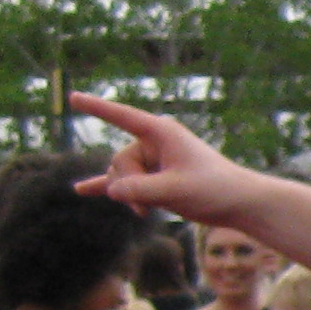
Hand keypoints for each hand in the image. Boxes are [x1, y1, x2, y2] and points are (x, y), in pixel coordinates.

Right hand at [74, 93, 264, 228]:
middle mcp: (153, 143)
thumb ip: (140, 190)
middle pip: (120, 162)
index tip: (73, 98)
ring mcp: (152, 161)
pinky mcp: (152, 179)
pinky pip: (121, 182)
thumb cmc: (213, 190)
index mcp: (162, 133)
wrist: (237, 204)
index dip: (97, 107)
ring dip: (130, 197)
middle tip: (152, 202)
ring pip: (121, 178)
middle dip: (130, 186)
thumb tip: (111, 190)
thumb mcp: (175, 191)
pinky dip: (104, 187)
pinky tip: (80, 190)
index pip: (122, 117)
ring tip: (149, 210)